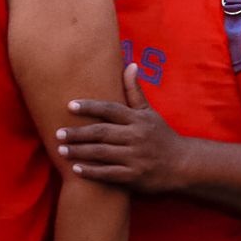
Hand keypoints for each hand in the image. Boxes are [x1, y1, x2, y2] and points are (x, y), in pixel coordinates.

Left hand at [57, 64, 187, 194]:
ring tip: (61, 150)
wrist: (183, 164)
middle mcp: (136, 136)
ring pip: (102, 153)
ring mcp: (135, 157)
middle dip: (78, 133)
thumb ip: (134, 91)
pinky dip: (92, 172)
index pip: (110, 109)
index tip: (70, 105)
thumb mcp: (149, 112)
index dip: (90, 107)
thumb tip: (130, 64)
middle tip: (58, 133)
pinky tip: (76, 169)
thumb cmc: (161, 135)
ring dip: (80, 152)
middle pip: (102, 132)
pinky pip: (109, 174)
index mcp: (137, 119)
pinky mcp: (135, 176)